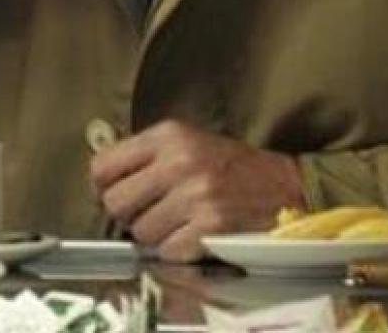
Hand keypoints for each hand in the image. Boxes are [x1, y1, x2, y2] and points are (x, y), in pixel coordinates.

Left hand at [88, 120, 304, 261]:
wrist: (286, 187)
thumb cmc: (231, 167)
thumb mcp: (187, 142)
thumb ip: (145, 155)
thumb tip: (100, 179)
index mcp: (168, 136)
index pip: (103, 166)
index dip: (104, 187)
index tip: (117, 194)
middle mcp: (179, 162)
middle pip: (116, 203)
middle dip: (129, 215)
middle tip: (150, 213)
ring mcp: (195, 195)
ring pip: (141, 232)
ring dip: (156, 235)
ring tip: (179, 223)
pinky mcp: (210, 226)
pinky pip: (168, 251)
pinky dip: (177, 250)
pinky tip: (194, 236)